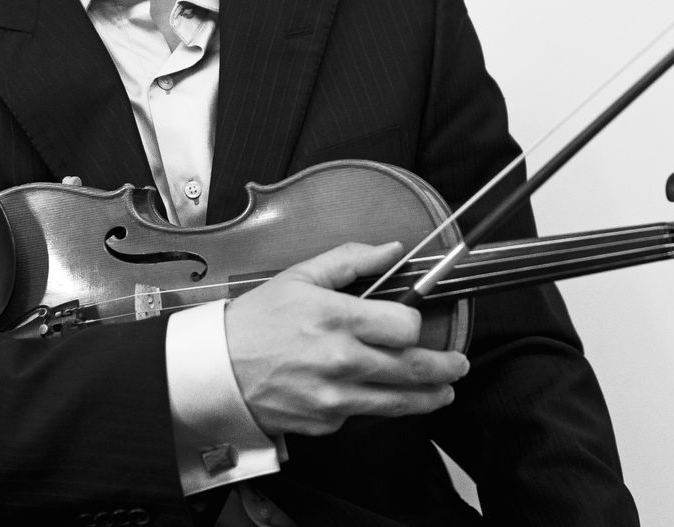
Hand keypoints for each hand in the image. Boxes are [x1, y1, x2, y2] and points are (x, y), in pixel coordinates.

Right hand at [225, 241, 468, 436]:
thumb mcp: (300, 276)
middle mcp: (341, 360)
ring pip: (397, 402)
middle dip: (444, 367)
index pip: (404, 326)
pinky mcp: (325, 423)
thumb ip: (351, 260)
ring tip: (445, 393)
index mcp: (336, 318)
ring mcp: (334, 396)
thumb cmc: (255, 321)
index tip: (413, 323)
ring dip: (428, 398)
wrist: (215, 371)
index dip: (414, 323)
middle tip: (458, 365)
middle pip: (412, 368)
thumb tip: (392, 250)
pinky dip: (373, 405)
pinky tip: (376, 395)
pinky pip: (361, 414)